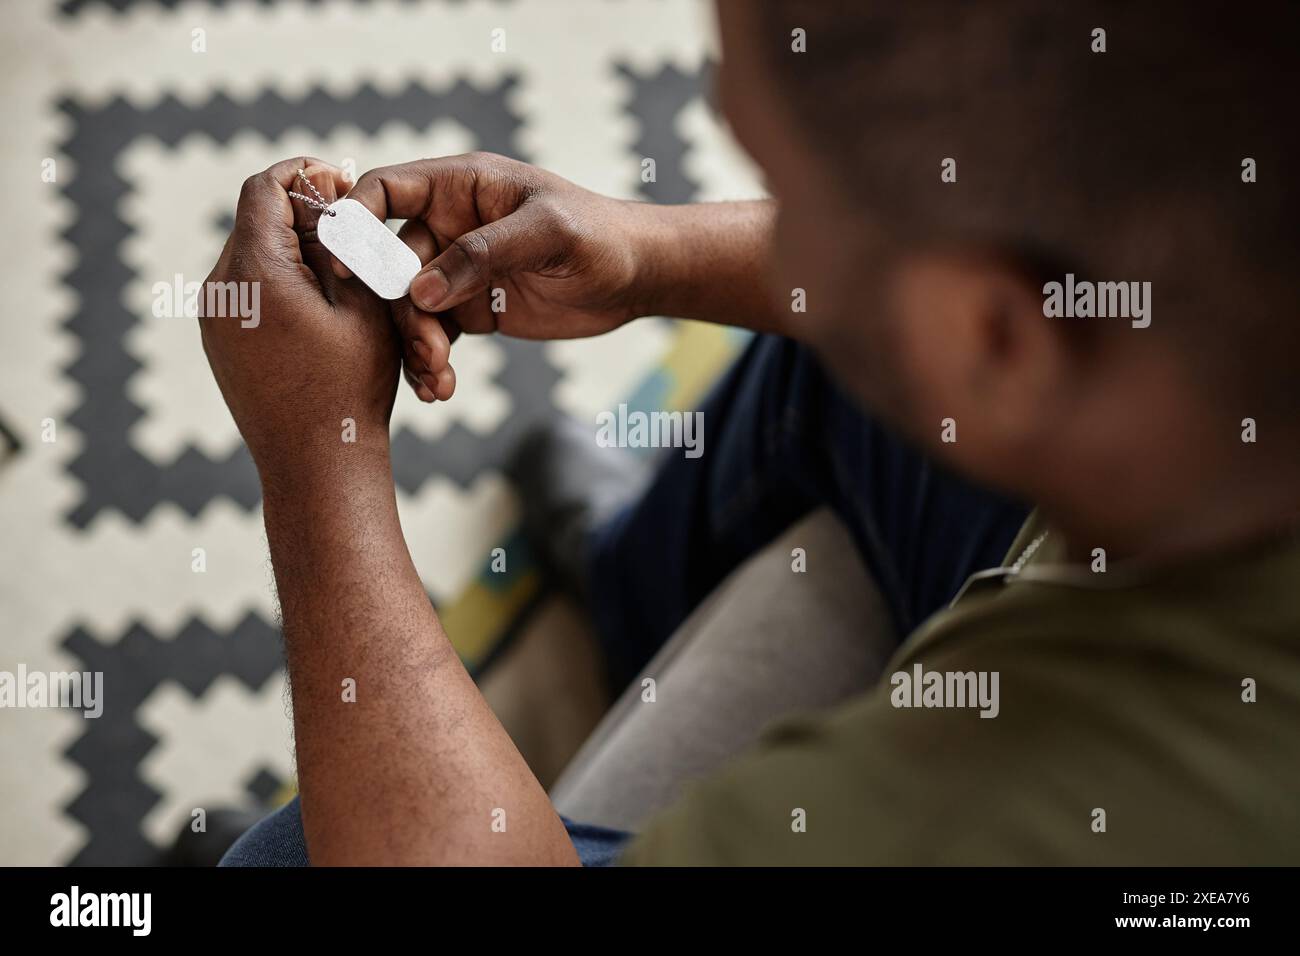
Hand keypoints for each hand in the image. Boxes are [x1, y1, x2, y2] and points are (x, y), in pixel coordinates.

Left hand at [199, 158, 400, 478]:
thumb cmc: (350, 387)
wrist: (317, 465)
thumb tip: (323, 200)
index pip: (265, 187)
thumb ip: (340, 243)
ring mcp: (213, 320)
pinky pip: (247, 293)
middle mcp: (219, 289)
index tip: (343, 184)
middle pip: (255, 220)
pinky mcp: (219, 344)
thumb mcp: (363, 302)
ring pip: (252, 257)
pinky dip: (282, 285)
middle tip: (354, 235)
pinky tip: (323, 312)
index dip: (305, 175)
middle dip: (304, 217)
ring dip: (295, 254)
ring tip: (344, 278)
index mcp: (254, 270)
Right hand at [342, 152, 647, 402]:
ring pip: (408, 308)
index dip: (356, 223)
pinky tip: (438, 388)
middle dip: (401, 312)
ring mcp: (456, 270)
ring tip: (438, 380)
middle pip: (391, 265)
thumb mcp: (548, 234)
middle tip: (430, 353)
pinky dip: (428, 363)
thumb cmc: (600, 235)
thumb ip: (483, 254)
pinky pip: (432, 335)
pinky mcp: (470, 308)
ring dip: (414, 346)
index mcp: (460, 186)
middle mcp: (449, 224)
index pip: (385, 190)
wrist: (636, 276)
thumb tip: (420, 292)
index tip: (350, 271)